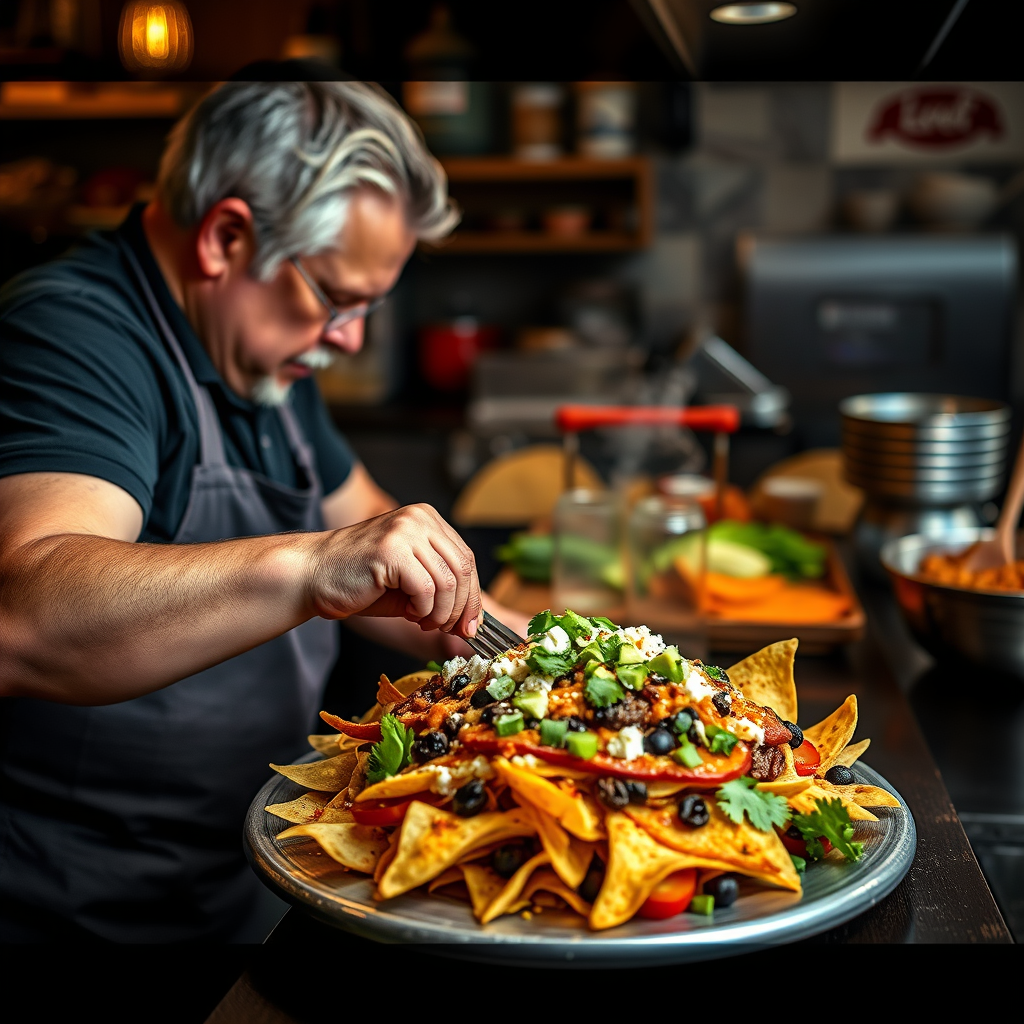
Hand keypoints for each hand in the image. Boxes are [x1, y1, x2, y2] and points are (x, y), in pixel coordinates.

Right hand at [308, 504, 480, 635]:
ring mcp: (405, 530)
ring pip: (448, 581)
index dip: (473, 596)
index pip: (467, 558)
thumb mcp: (410, 582)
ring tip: (423, 621)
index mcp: (427, 519)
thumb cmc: (358, 582)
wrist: (311, 575)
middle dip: (462, 608)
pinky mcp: (392, 550)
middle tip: (448, 629)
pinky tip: (409, 613)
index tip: (471, 625)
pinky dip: (424, 609)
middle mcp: (419, 518)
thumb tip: (472, 621)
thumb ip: (440, 590)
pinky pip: (427, 588)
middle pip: (464, 568)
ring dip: (441, 612)